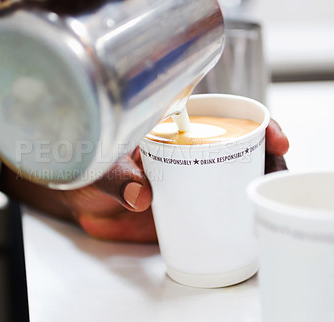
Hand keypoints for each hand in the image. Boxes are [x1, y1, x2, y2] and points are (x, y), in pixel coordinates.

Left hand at [0, 119, 288, 243]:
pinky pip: (213, 206)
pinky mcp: (182, 206)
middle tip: (276, 166)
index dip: (252, 121)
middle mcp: (183, 150)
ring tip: (267, 193)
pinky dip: (233, 211)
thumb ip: (117, 178)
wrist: (76, 198)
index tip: (270, 135)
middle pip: (236, 144)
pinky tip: (246, 218)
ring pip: (230, 174)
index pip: (219, 115)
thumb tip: (141, 195)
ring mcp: (186, 179)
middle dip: (263, 153)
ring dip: (254, 182)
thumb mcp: (98, 165)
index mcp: (168, 127)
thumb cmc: (83, 167)